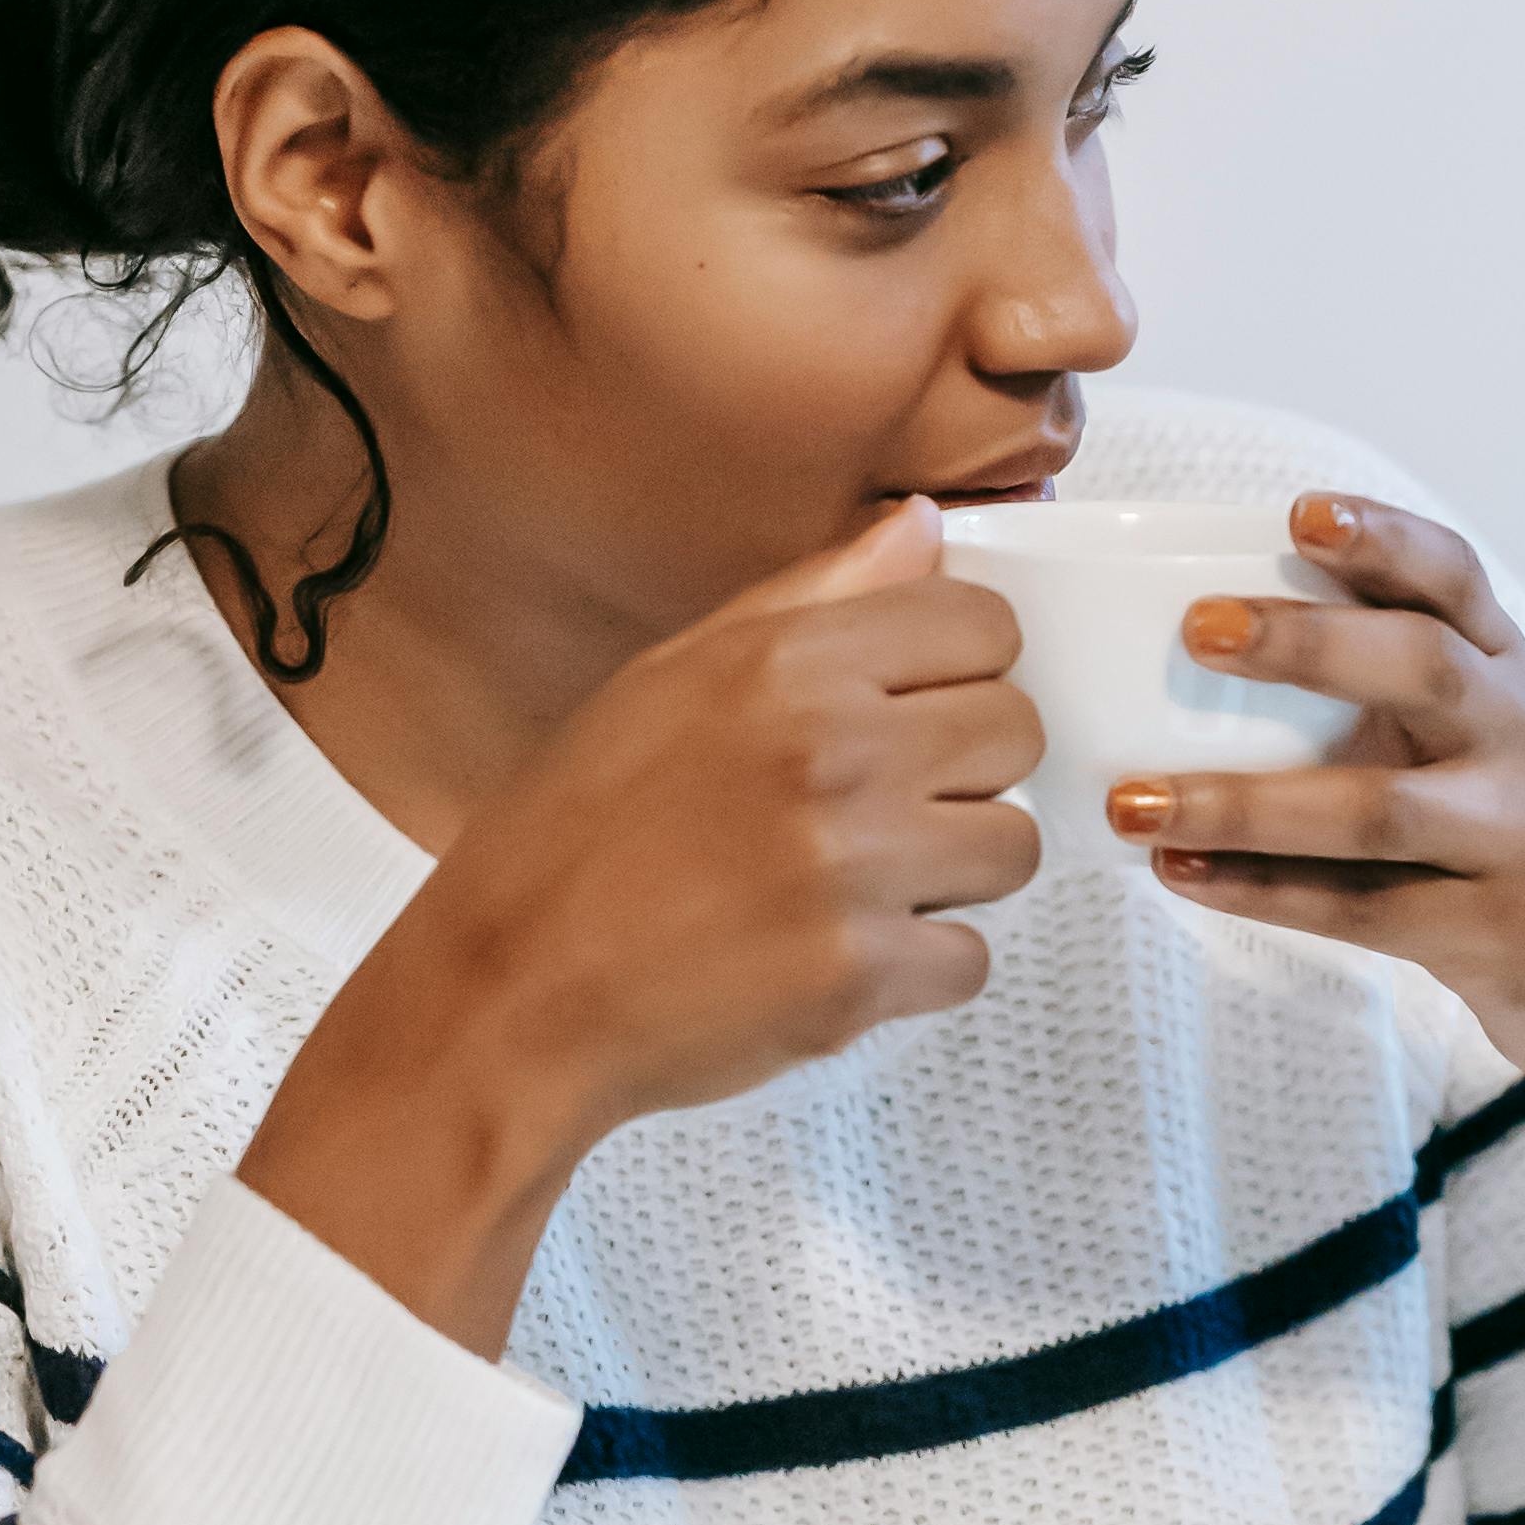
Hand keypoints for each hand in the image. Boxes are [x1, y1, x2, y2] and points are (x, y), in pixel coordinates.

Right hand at [241, 499, 1038, 1350]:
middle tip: (884, 808)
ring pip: (1012, 845)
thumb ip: (808, 598)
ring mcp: (853, 866)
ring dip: (954, 872)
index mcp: (784, 662)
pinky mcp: (860, 975)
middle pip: (1016, 729)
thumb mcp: (667, 676)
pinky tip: (835, 956)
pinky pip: (970, 958)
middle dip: (965, 770)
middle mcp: (832, 750)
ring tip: (859, 886)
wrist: (508, 996)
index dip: (959, 670)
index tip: (917, 710)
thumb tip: (919, 528)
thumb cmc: (571, 840)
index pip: (982, 622)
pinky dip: (918, 970)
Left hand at [1109, 493, 1524, 1276]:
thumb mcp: (1502, 757)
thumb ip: (1398, 710)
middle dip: (1307, 641)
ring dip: (1241, 804)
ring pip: (1372, 809)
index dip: (1383, 538)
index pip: (1457, 582)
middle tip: (1197, 630)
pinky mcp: (1504, 937)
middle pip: (1421, 669)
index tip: (1301, 512)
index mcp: (1520, 682)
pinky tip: (1182, 877)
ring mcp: (1524, 842)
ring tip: (1131, 802)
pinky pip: (1363, 911)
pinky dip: (1262, 894)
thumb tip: (1194, 671)